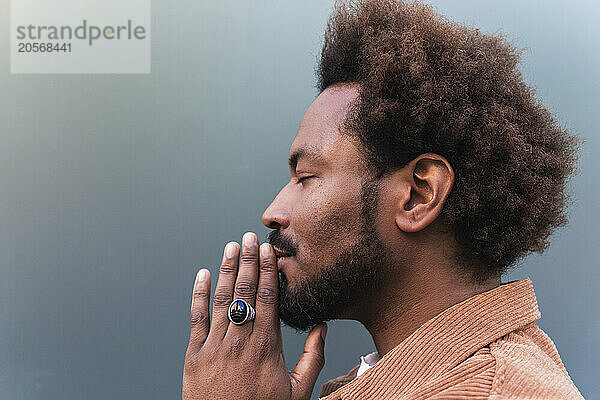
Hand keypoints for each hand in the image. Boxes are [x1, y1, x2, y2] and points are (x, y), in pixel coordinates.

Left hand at [182, 232, 326, 399]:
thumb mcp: (298, 392)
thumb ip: (312, 358)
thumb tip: (322, 327)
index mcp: (266, 347)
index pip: (268, 298)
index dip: (267, 270)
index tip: (267, 250)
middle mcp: (240, 341)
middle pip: (245, 291)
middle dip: (248, 261)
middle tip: (249, 237)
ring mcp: (215, 346)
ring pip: (222, 299)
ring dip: (226, 270)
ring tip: (230, 248)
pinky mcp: (194, 355)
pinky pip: (197, 318)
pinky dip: (199, 294)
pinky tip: (202, 276)